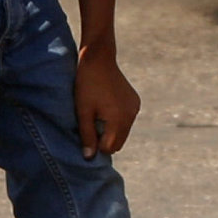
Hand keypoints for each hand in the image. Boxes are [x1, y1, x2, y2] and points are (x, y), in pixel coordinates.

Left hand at [75, 43, 140, 159]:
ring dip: (111, 130)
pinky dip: (117, 120)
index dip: (96, 144)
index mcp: (119, 120)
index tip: (87, 131)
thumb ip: (87, 136)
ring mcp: (135, 108)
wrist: (98, 59)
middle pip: (118, 142)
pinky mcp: (135, 101)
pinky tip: (106, 106)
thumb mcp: (83, 111)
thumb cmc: (87, 85)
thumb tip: (89, 158)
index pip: (109, 148)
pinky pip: (126, 120)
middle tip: (91, 123)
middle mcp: (131, 116)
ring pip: (123, 132)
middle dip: (105, 139)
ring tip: (98, 113)